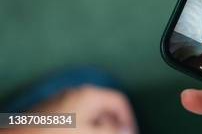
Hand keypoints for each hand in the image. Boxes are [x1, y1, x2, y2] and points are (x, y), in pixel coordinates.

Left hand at [11, 85, 136, 133]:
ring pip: (89, 113)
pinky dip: (82, 126)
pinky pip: (75, 116)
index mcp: (91, 94)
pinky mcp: (50, 111)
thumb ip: (113, 131)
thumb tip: (126, 129)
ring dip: (97, 126)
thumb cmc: (58, 133)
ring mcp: (62, 101)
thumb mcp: (92, 133)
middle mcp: (77, 93)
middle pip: (104, 106)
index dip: (128, 119)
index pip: (119, 101)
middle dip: (112, 124)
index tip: (129, 133)